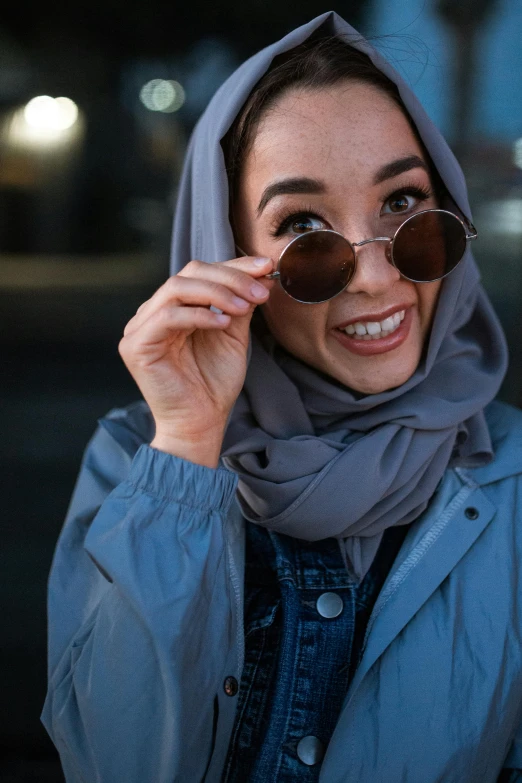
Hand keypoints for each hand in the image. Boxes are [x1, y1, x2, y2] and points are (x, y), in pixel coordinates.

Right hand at [119, 255, 273, 466]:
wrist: (200, 424)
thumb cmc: (213, 385)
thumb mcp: (232, 336)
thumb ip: (239, 304)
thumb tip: (259, 274)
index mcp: (171, 308)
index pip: (199, 273)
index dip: (234, 266)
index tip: (266, 267)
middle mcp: (151, 313)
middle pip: (188, 273)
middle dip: (230, 278)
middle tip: (260, 291)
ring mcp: (139, 327)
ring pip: (177, 288)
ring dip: (217, 293)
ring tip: (245, 307)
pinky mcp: (136, 345)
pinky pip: (167, 316)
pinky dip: (199, 315)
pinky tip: (223, 323)